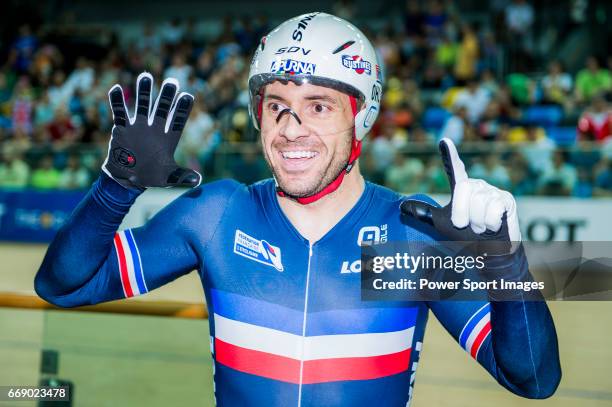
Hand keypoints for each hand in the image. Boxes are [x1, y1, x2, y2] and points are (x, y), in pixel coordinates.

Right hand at [102, 72, 200, 188]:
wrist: (127, 179)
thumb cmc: (151, 177)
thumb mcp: (167, 178)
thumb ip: (181, 176)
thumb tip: (198, 180)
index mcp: (168, 138)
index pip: (178, 121)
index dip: (182, 109)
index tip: (188, 96)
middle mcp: (155, 128)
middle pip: (162, 108)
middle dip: (166, 96)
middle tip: (172, 81)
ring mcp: (139, 127)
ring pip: (142, 105)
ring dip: (144, 92)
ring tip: (145, 76)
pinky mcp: (122, 129)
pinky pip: (120, 113)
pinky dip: (117, 102)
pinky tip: (116, 89)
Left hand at [401, 138, 520, 251]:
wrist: (489, 252)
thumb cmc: (467, 237)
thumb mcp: (442, 224)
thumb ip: (424, 214)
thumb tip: (402, 206)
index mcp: (461, 189)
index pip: (454, 169)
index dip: (449, 155)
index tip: (444, 141)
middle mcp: (477, 186)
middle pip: (463, 189)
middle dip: (461, 213)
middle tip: (467, 225)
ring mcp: (493, 191)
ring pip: (478, 202)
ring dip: (477, 222)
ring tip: (482, 227)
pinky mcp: (507, 200)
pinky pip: (493, 209)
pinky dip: (490, 223)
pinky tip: (494, 226)